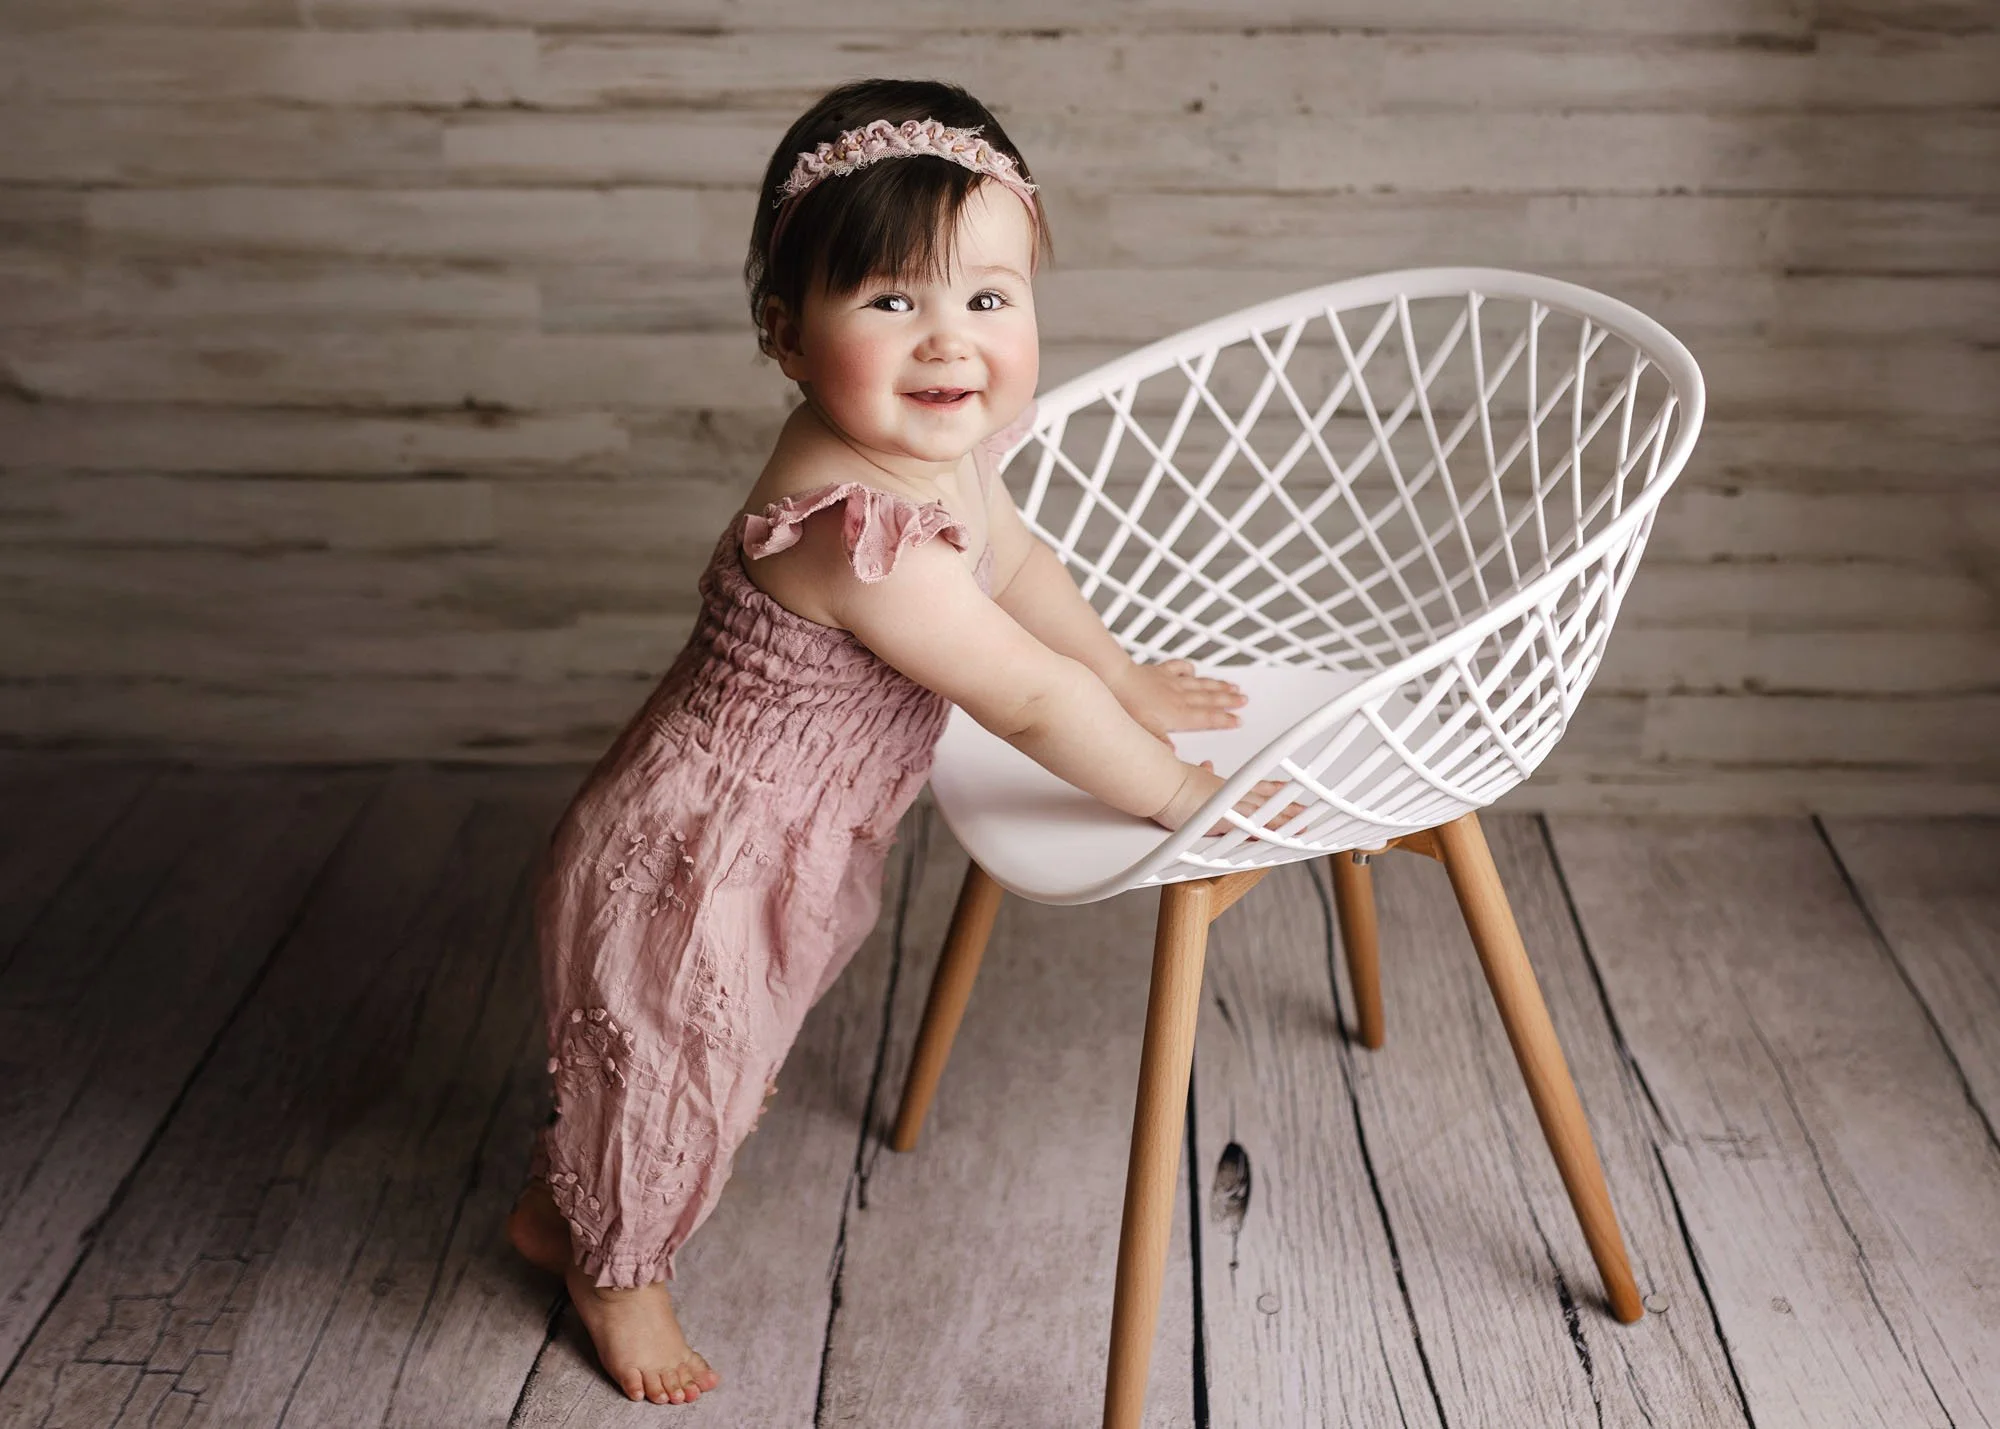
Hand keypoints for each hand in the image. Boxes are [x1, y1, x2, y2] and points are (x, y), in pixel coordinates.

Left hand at [1114, 658, 1247, 748]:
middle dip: (1229, 700)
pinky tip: (1194, 670)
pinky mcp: (1159, 672)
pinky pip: (1179, 668)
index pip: (1207, 718)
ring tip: (1232, 685)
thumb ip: (1162, 744)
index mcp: (1178, 714)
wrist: (1113, 678)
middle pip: (1210, 699)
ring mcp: (1170, 682)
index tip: (1238, 720)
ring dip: (1218, 685)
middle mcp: (1179, 697)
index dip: (1224, 720)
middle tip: (1244, 700)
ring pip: (1200, 684)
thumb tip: (1173, 757)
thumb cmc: (1127, 705)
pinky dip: (1189, 669)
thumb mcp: (1145, 732)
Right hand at [1149, 759, 1310, 840]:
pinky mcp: (1228, 820)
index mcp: (1223, 786)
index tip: (1288, 789)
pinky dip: (1272, 830)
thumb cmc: (1168, 782)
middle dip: (1287, 804)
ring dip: (1287, 817)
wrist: (1161, 783)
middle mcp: (1231, 795)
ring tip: (1305, 822)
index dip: (1272, 789)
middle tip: (1307, 809)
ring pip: (1266, 812)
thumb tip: (1207, 766)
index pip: (1254, 786)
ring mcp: (1231, 807)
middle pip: (1267, 799)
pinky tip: (1286, 836)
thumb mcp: (1190, 775)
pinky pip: (1257, 826)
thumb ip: (1201, 773)